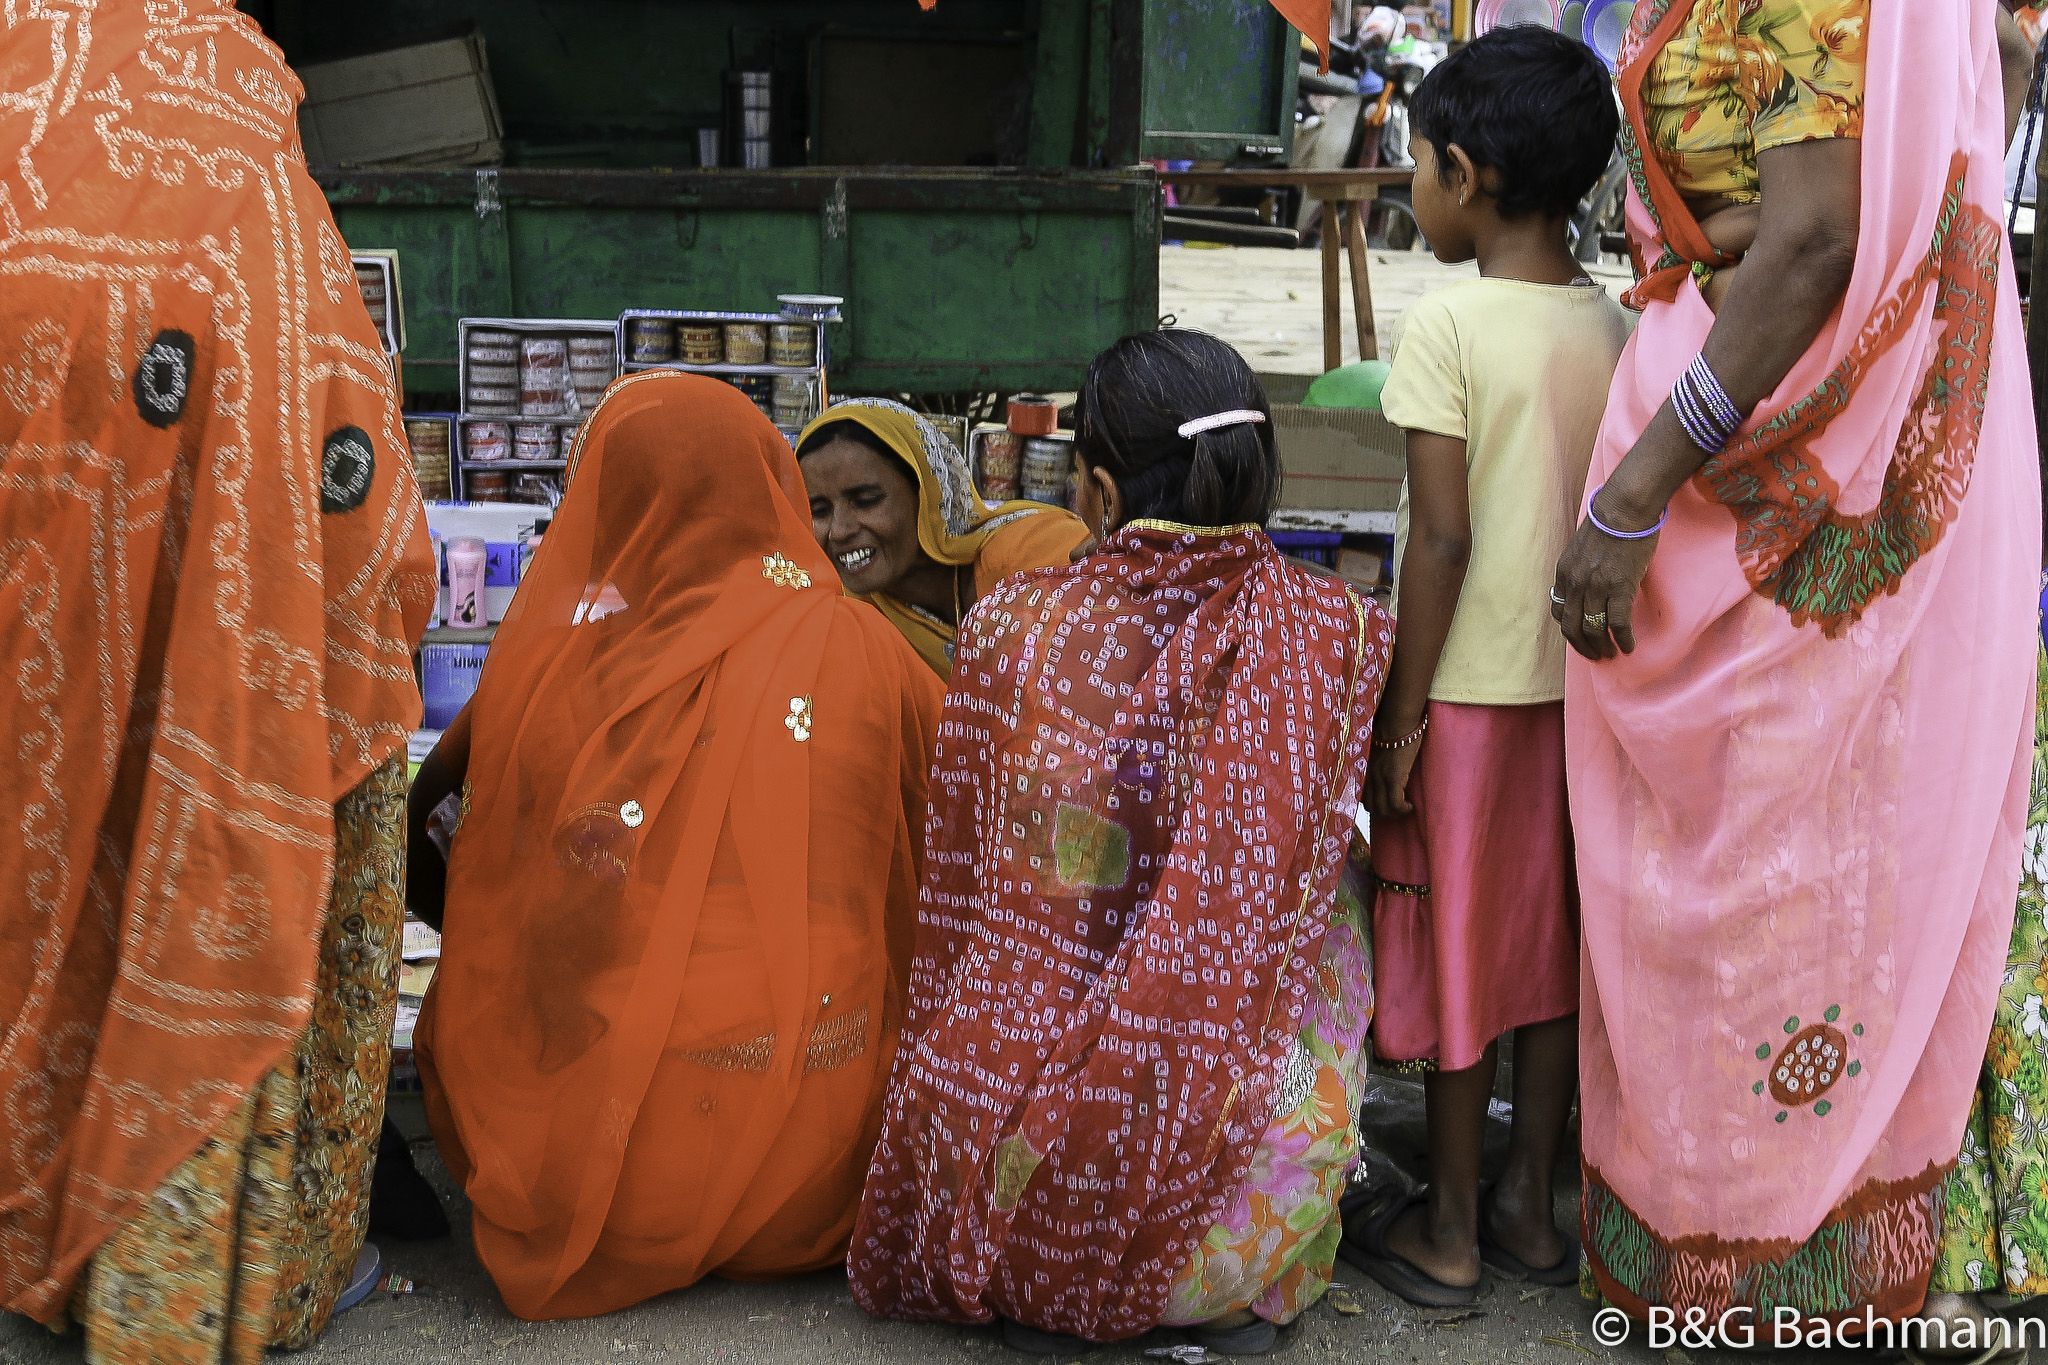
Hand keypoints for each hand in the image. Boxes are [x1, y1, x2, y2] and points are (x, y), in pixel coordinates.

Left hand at [1363, 724, 1423, 819]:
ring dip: (1396, 813)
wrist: (1397, 720)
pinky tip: (1411, 806)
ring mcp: (1380, 777)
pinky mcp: (1393, 776)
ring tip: (1406, 808)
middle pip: (1371, 807)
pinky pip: (1395, 803)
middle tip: (1400, 809)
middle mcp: (1370, 776)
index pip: (1364, 798)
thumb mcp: (1382, 750)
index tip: (1389, 806)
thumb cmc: (1393, 730)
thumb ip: (1381, 761)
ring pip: (1383, 809)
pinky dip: (1403, 809)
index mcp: (1367, 770)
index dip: (1376, 806)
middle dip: (1386, 814)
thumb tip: (1388, 767)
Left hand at [1551, 487, 1660, 661]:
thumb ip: (1579, 569)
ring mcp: (1596, 588)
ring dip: (1603, 647)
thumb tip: (1588, 585)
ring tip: (1612, 655)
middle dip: (1583, 646)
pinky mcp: (1619, 588)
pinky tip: (1629, 646)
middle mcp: (1576, 584)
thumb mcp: (1581, 548)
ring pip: (1593, 629)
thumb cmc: (1607, 524)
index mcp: (1564, 573)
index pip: (1559, 611)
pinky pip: (1618, 624)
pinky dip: (1623, 639)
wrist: (1624, 510)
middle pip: (1572, 627)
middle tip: (1595, 655)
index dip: (1569, 630)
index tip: (1579, 638)